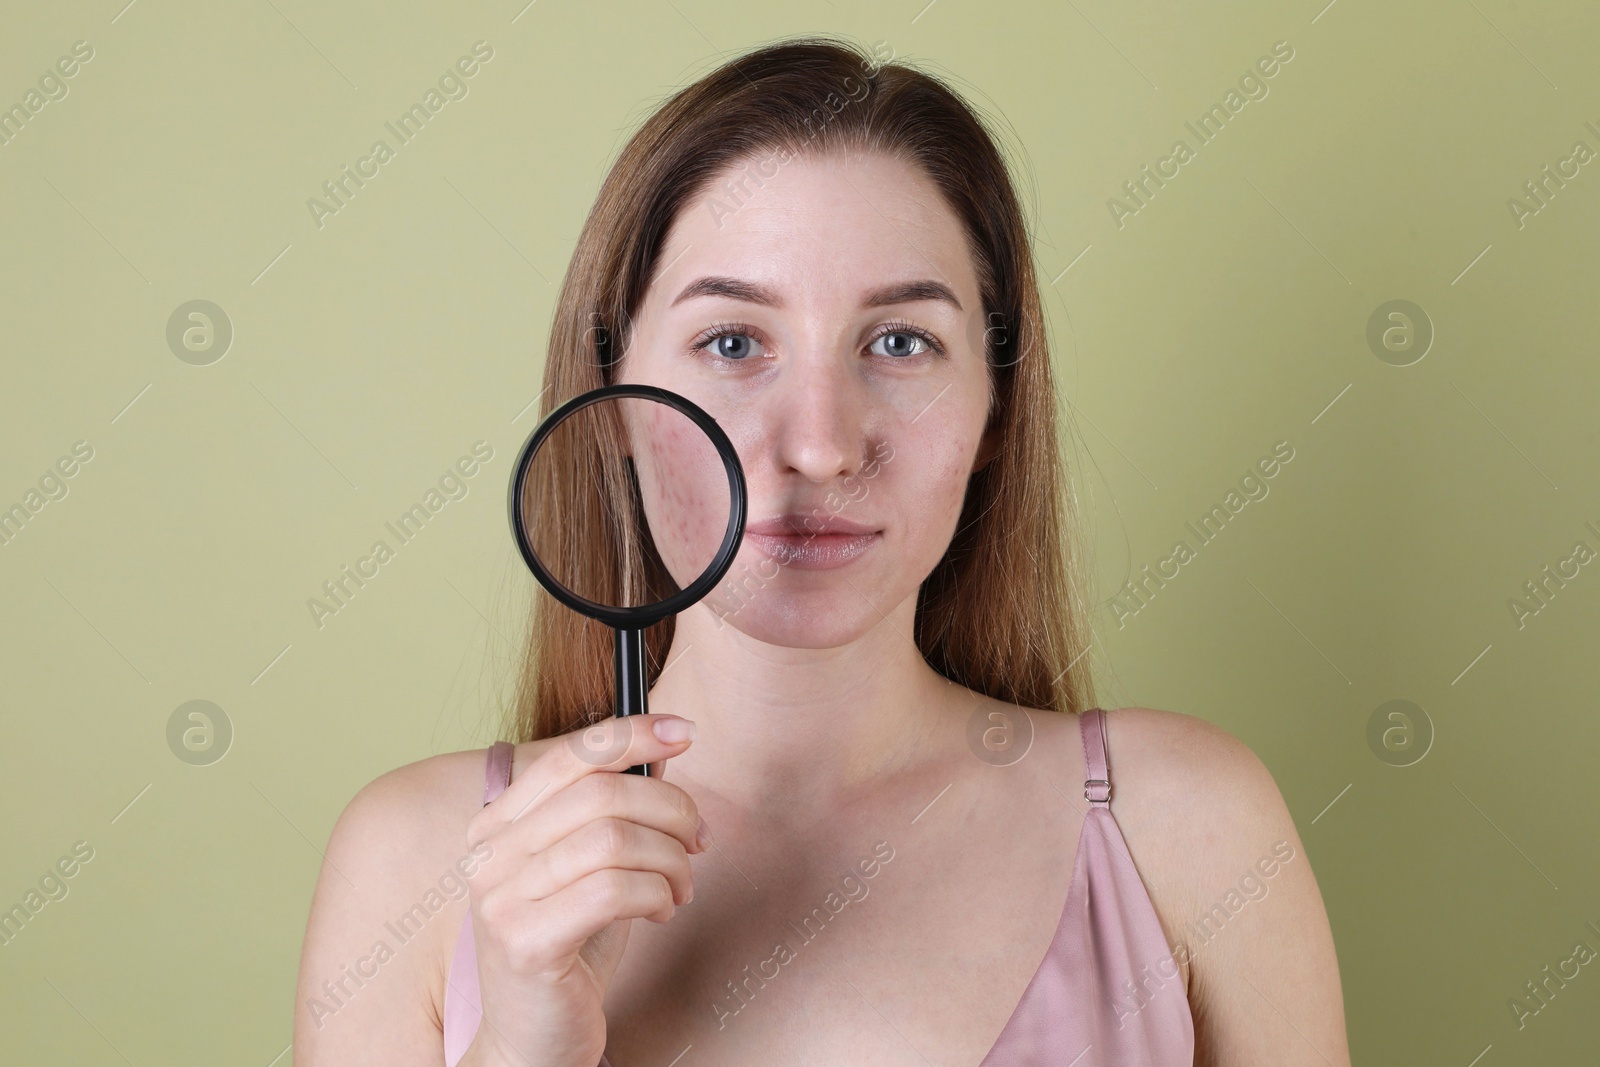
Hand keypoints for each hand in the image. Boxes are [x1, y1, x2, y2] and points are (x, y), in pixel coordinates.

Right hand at [459, 714, 705, 1066]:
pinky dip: (655, 896)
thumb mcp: (590, 868)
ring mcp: (501, 899)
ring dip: (669, 860)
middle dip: (670, 810)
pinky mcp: (526, 943)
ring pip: (614, 839)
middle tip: (697, 842)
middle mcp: (490, 856)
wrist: (532, 1040)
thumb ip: (612, 811)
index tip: (684, 732)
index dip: (632, 735)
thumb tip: (661, 751)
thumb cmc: (569, 949)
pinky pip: (613, 890)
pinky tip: (660, 913)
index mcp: (498, 825)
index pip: (570, 756)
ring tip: (678, 889)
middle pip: (602, 794)